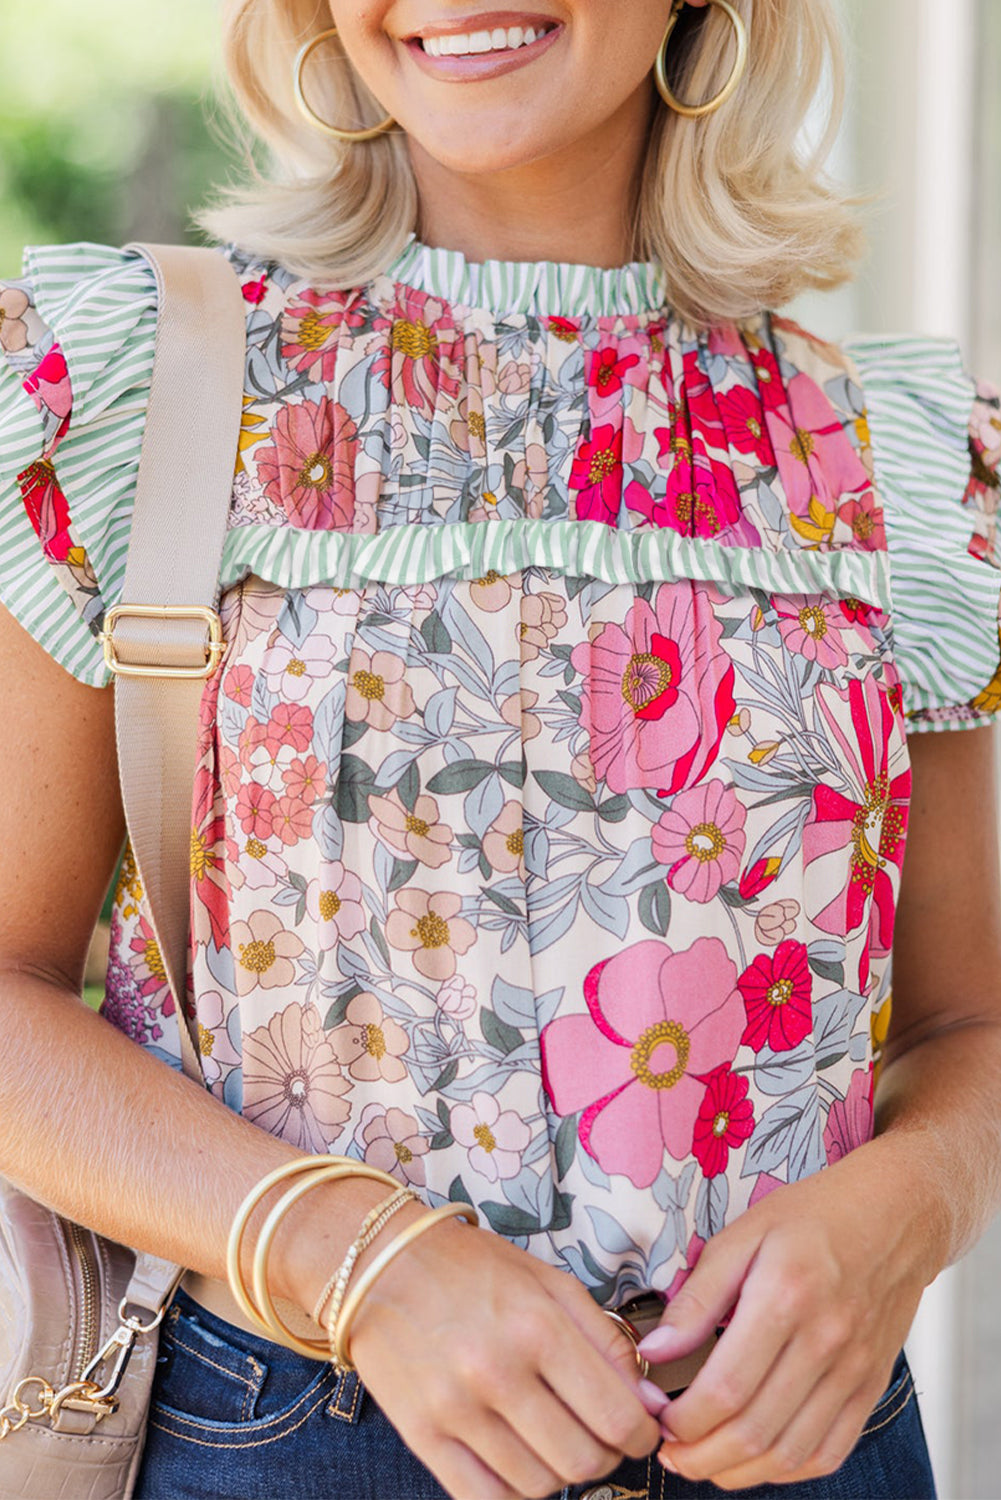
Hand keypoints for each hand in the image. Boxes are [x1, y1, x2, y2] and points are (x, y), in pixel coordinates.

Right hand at [347, 1211, 660, 1498]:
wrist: (381, 1265)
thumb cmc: (472, 1268)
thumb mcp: (549, 1282)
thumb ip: (605, 1340)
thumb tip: (649, 1402)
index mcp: (538, 1326)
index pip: (617, 1417)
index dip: (642, 1435)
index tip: (640, 1430)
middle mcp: (498, 1372)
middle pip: (583, 1460)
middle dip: (605, 1455)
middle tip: (597, 1434)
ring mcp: (456, 1409)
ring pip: (539, 1486)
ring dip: (559, 1472)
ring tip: (553, 1439)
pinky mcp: (422, 1436)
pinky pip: (485, 1499)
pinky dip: (514, 1491)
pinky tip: (518, 1462)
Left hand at [636, 1139, 933, 1489]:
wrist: (896, 1214)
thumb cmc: (816, 1217)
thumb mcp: (744, 1234)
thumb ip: (698, 1296)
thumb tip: (657, 1349)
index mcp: (785, 1296)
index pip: (727, 1388)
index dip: (684, 1419)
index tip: (658, 1418)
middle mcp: (824, 1342)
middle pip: (755, 1431)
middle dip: (700, 1457)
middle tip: (671, 1453)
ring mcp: (853, 1371)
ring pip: (790, 1453)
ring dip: (738, 1471)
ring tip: (703, 1462)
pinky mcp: (870, 1386)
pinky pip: (829, 1451)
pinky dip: (787, 1469)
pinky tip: (755, 1459)